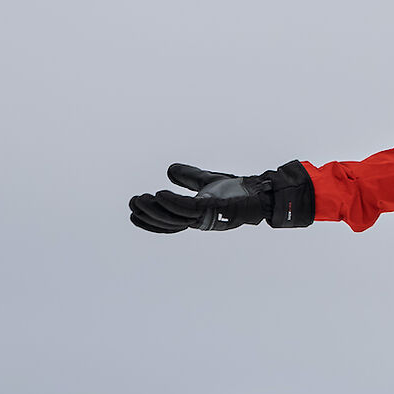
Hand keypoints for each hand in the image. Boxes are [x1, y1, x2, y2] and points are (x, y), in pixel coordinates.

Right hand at [129, 161, 314, 232]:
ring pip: (175, 218)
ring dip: (155, 209)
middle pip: (168, 222)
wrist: (262, 192)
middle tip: (131, 203)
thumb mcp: (207, 181)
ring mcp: (207, 217)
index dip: (150, 220)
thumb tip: (169, 170)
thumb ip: (189, 177)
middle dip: (148, 215)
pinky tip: (160, 193)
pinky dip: (173, 202)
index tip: (133, 212)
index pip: (169, 223)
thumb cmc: (238, 190)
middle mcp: (200, 221)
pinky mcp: (215, 209)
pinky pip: (189, 208)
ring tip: (139, 199)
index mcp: (196, 217)